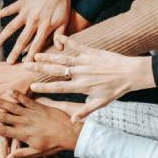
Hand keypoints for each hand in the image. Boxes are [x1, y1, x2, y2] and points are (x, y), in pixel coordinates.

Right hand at [0, 0, 74, 62]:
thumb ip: (60, 36)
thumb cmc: (63, 3)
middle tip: (7, 62)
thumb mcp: (65, 21)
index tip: (24, 65)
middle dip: (14, 52)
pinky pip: (7, 10)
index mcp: (45, 27)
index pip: (36, 45)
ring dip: (2, 37)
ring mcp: (26, 12)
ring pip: (12, 27)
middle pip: (22, 40)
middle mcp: (34, 21)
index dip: (30, 56)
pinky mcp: (21, 3)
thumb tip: (59, 50)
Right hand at [0, 92, 80, 157]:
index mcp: (24, 135)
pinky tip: (9, 91)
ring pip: (13, 107)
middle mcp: (25, 123)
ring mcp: (31, 114)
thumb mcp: (38, 153)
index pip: (4, 131)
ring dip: (1, 103)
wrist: (70, 132)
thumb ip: (22, 155)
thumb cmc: (54, 144)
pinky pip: (26, 100)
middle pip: (5, 118)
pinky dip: (18, 95)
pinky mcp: (38, 106)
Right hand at [30, 35, 154, 119]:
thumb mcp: (101, 103)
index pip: (59, 87)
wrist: (131, 73)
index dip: (44, 86)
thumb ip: (84, 110)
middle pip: (56, 71)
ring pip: (63, 58)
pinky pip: (77, 46)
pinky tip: (57, 38)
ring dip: (48, 56)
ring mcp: (85, 61)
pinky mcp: (91, 52)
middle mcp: (81, 73)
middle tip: (26, 66)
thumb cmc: (116, 89)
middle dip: (40, 69)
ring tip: (35, 55)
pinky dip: (67, 41)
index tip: (32, 86)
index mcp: (82, 86)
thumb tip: (71, 120)